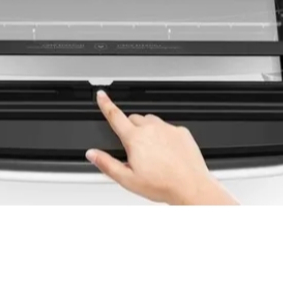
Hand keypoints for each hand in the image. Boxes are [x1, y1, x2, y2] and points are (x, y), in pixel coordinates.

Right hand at [87, 91, 238, 205]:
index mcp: (135, 138)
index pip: (115, 116)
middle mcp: (151, 128)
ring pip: (151, 121)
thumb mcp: (127, 180)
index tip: (101, 95)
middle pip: (133, 119)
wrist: (191, 187)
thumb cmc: (161, 185)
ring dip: (147, 130)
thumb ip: (106, 164)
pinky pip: (168, 128)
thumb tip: (92, 154)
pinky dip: (164, 136)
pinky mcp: (181, 131)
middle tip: (135, 150)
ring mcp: (167, 128)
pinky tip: (167, 153)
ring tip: (152, 153)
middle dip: (130, 129)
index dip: (106, 104)